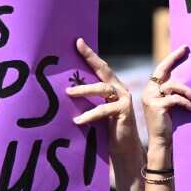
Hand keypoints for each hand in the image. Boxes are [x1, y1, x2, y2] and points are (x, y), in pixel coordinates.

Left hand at [67, 38, 140, 155]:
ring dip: (84, 89)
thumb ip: (88, 100)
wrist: (125, 148)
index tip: (78, 41)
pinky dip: (90, 114)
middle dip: (90, 57)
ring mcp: (124, 98)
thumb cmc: (107, 130)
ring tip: (68, 92)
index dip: (90, 54)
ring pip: (102, 88)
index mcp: (112, 87)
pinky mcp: (124, 111)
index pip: (100, 67)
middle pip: (104, 70)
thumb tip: (66, 92)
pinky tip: (78, 120)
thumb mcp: (96, 112)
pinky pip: (104, 109)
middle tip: (77, 48)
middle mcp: (120, 89)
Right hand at [141, 46, 190, 148]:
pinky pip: (175, 98)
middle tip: (186, 50)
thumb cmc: (168, 124)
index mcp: (151, 89)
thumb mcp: (172, 105)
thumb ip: (175, 92)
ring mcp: (150, 98)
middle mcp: (148, 91)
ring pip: (173, 86)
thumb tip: (190, 82)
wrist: (161, 142)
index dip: (172, 58)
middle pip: (162, 70)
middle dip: (174, 58)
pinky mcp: (157, 106)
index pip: (161, 69)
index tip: (184, 48)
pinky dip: (186, 103)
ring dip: (188, 92)